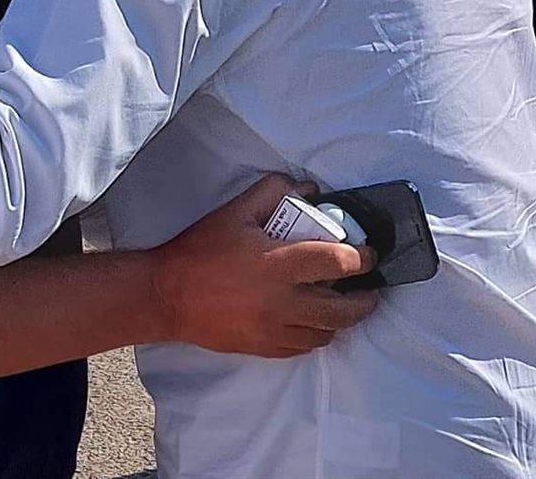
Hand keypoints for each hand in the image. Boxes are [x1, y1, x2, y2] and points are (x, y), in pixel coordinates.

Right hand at [151, 174, 379, 358]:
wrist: (166, 295)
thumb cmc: (200, 250)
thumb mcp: (234, 212)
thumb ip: (271, 193)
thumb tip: (306, 188)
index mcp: (277, 265)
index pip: (336, 262)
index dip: (361, 258)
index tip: (368, 254)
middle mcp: (282, 303)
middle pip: (342, 309)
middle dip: (365, 299)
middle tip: (369, 288)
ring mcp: (275, 330)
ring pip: (326, 332)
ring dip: (342, 319)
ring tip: (343, 303)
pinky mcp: (265, 347)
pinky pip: (305, 347)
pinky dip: (317, 334)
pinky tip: (313, 321)